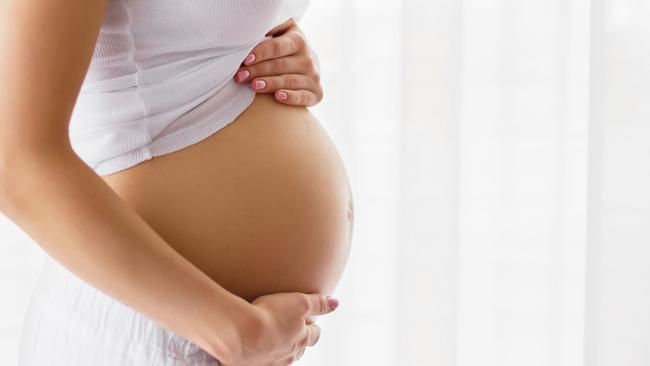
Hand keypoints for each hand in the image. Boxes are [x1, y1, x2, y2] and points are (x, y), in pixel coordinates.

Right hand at [222, 292, 338, 364]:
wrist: (240, 334)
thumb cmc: (270, 315)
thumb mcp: (299, 302)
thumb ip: (318, 303)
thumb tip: (335, 303)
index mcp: (301, 338)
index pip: (314, 335)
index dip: (314, 329)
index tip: (313, 325)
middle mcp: (289, 354)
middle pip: (300, 350)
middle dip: (301, 342)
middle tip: (298, 335)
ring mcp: (271, 362)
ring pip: (282, 358)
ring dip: (282, 350)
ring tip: (277, 343)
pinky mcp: (253, 365)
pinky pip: (262, 362)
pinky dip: (263, 356)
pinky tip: (258, 350)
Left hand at [234, 17, 322, 106]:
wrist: (308, 66)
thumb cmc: (287, 48)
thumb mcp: (284, 31)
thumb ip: (274, 26)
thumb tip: (260, 26)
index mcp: (299, 41)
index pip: (277, 47)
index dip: (260, 53)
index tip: (245, 59)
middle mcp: (308, 59)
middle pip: (280, 65)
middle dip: (258, 71)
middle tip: (241, 76)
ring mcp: (314, 77)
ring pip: (289, 81)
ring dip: (270, 84)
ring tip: (254, 86)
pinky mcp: (316, 93)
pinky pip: (303, 97)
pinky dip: (291, 97)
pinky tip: (278, 97)